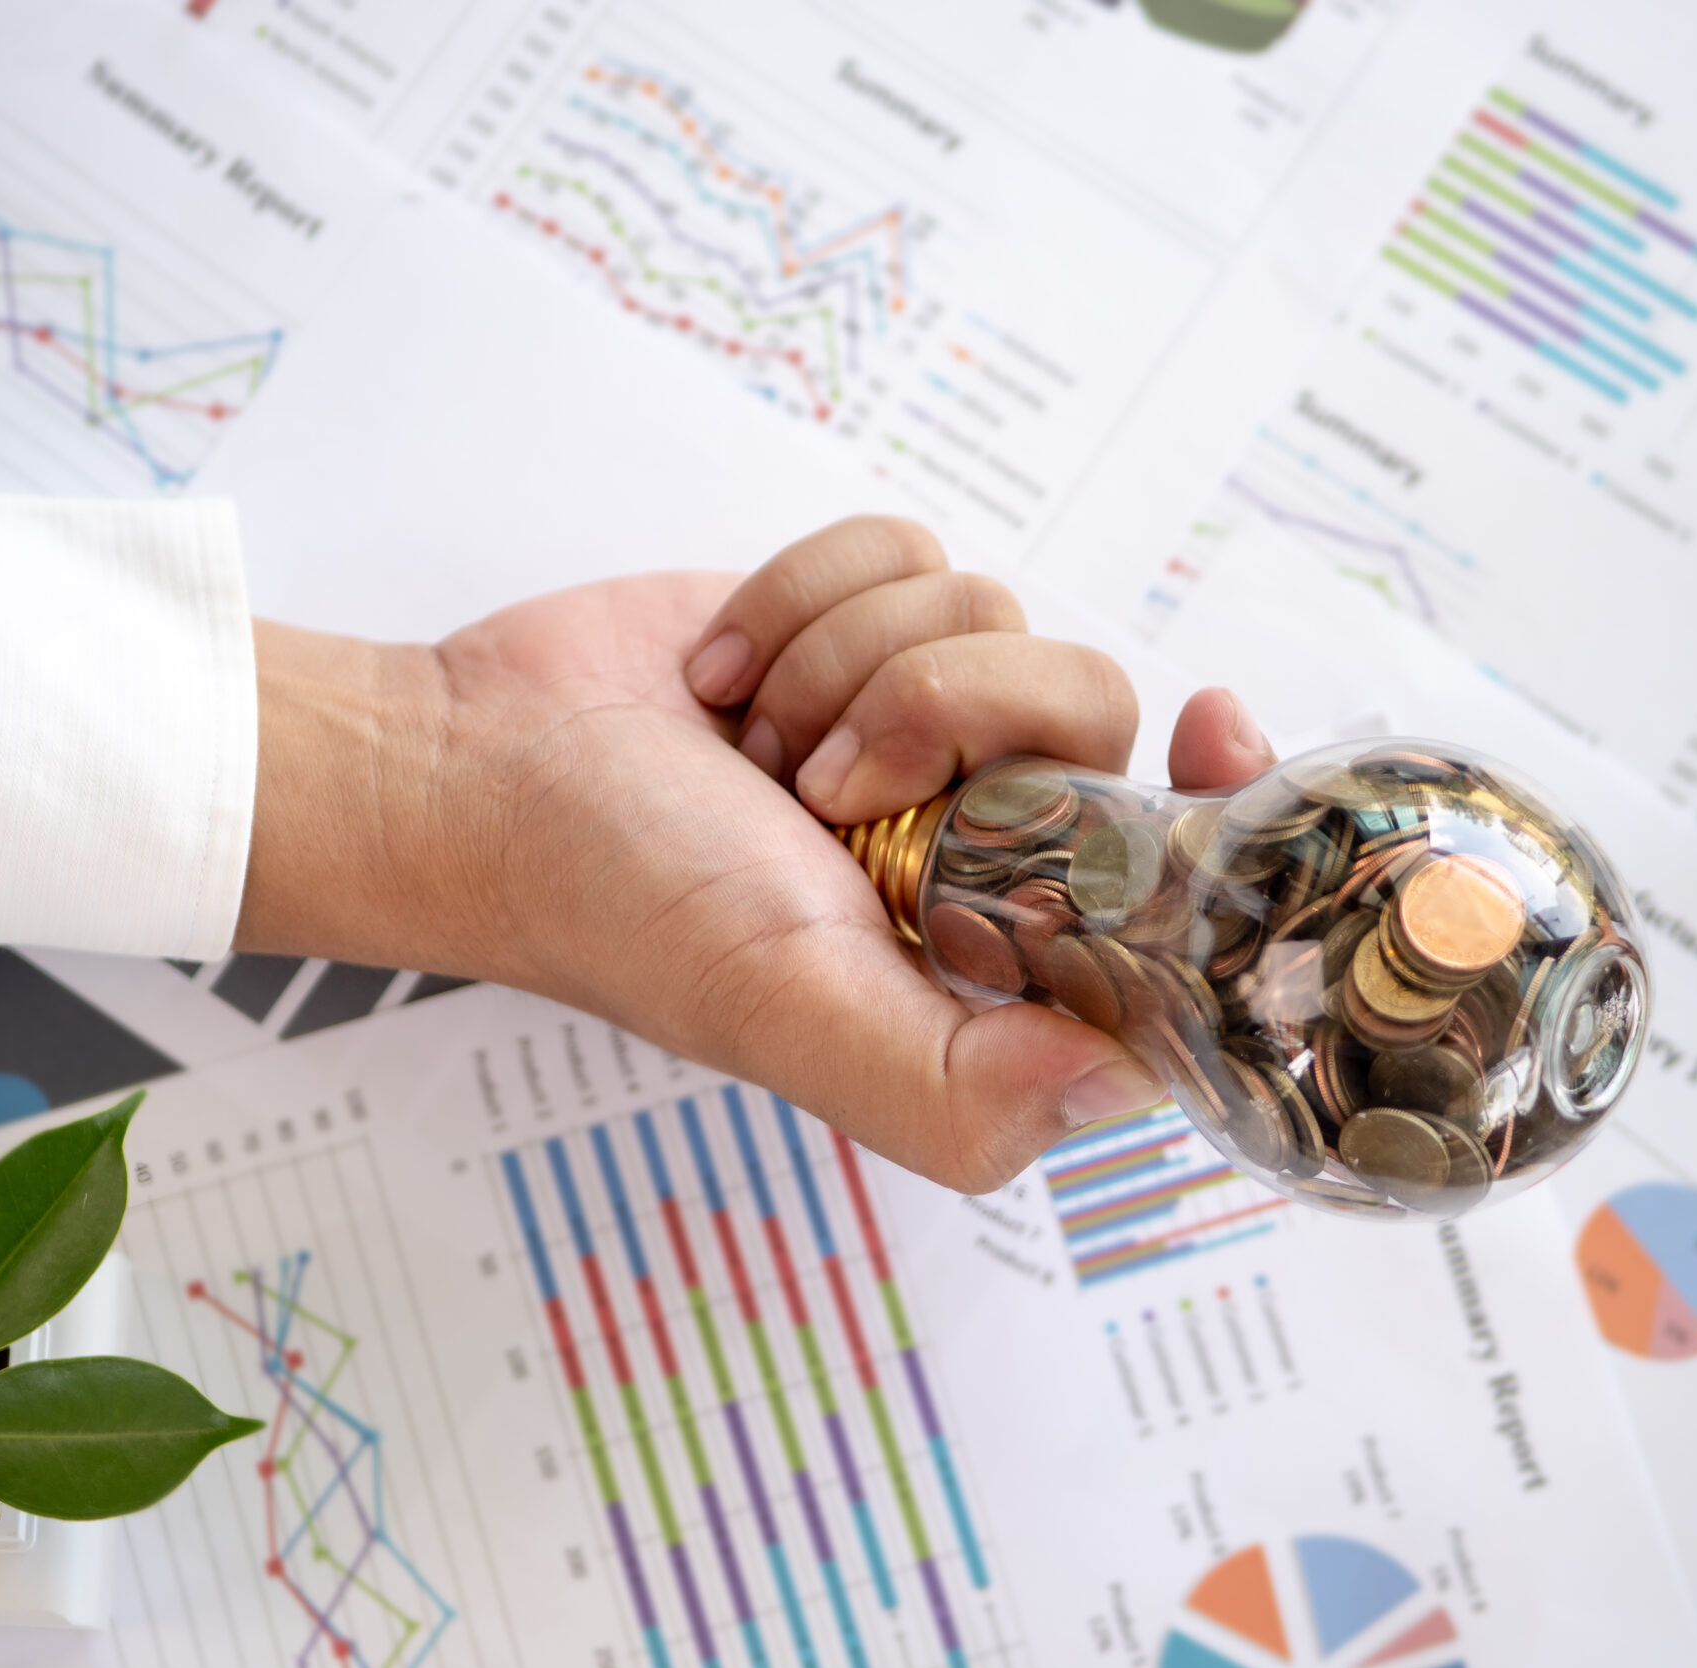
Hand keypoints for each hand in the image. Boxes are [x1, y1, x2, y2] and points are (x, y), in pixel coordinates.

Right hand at [236, 518, 1275, 1190]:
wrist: (475, 764)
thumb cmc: (619, 902)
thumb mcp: (790, 1015)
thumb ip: (956, 1088)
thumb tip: (1123, 1079)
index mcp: (990, 960)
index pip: (1178, 893)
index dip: (1221, 813)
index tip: (1215, 732)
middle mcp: (974, 845)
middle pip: (1092, 708)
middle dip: (946, 715)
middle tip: (825, 786)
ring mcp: (919, 728)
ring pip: (996, 612)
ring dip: (853, 661)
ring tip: (754, 744)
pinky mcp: (858, 627)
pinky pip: (909, 550)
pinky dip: (805, 596)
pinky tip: (725, 682)